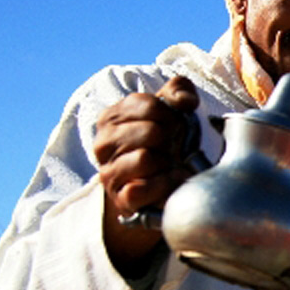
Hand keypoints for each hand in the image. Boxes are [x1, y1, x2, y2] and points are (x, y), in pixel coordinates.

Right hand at [94, 76, 199, 273]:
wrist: (153, 189)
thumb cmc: (163, 145)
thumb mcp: (170, 112)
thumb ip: (178, 91)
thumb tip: (186, 100)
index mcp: (111, 117)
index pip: (148, 104)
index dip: (171, 114)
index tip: (175, 125)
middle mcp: (103, 143)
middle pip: (150, 131)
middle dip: (171, 140)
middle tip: (173, 148)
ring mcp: (108, 172)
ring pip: (145, 158)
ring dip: (168, 163)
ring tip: (169, 165)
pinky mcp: (119, 198)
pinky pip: (143, 189)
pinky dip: (164, 186)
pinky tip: (169, 182)